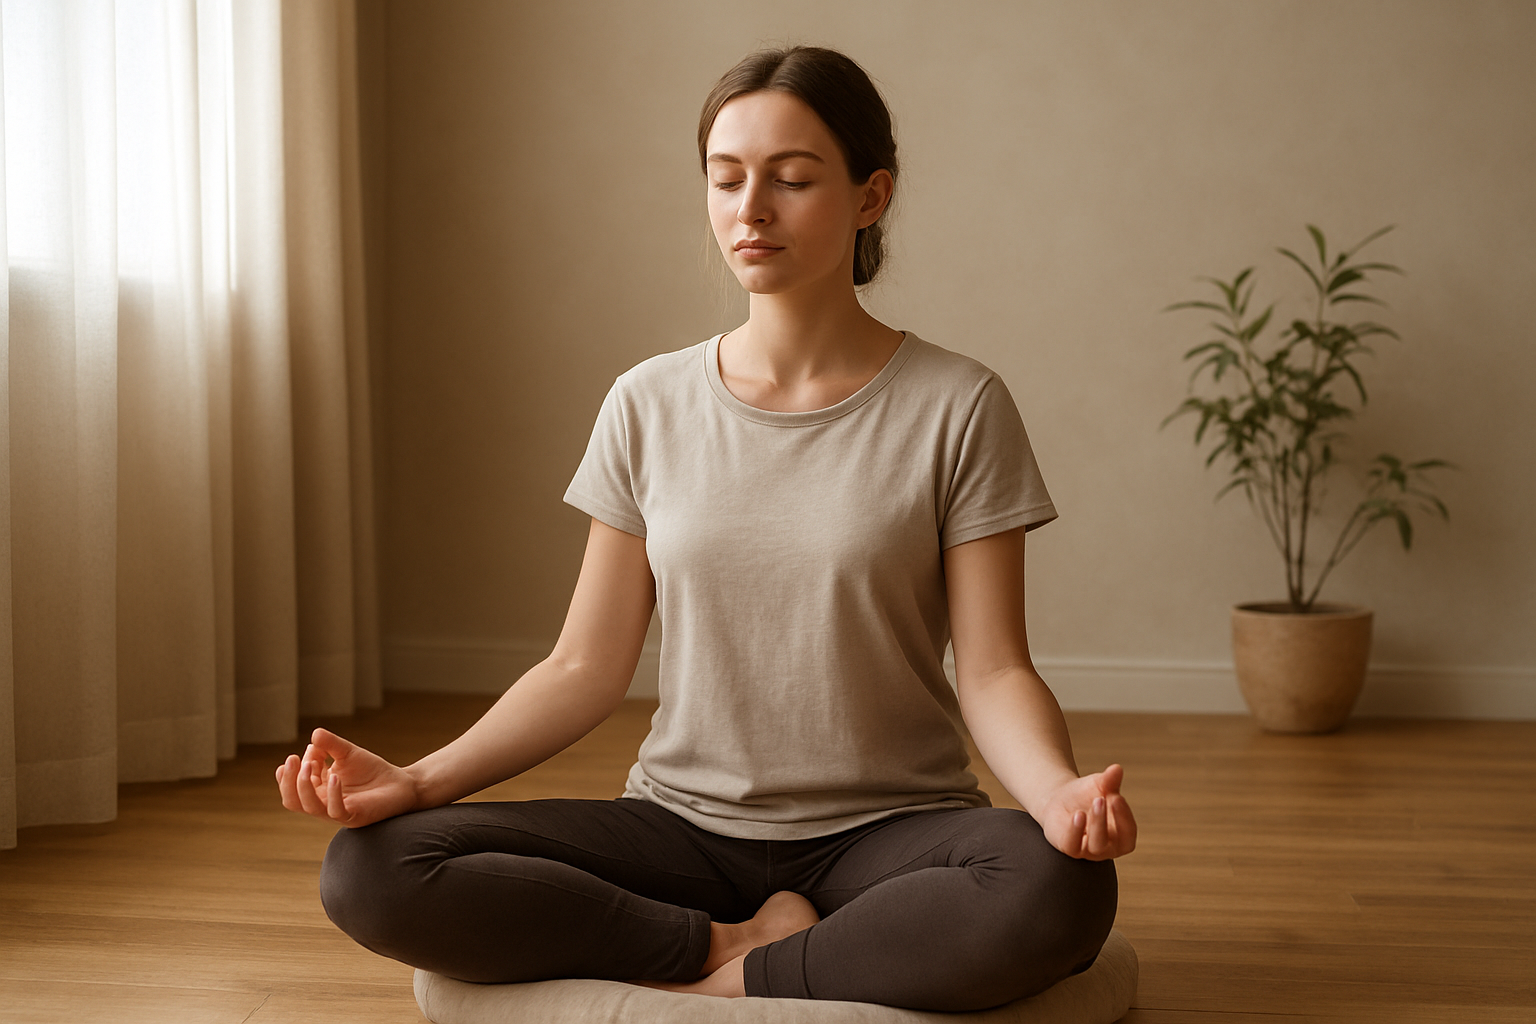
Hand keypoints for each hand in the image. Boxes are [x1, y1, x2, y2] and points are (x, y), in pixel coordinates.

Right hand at [275, 728, 418, 827]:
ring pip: (309, 807)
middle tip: (292, 758)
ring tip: (309, 764)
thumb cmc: (370, 770)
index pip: (292, 785)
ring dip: (304, 785)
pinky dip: (332, 794)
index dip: (287, 773)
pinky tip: (335, 776)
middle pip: (292, 800)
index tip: (294, 756)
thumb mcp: (347, 753)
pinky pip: (336, 810)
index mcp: (317, 789)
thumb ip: (330, 745)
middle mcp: (322, 803)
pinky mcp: (353, 817)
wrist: (400, 784)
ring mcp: (336, 812)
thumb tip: (314, 734)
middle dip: (288, 780)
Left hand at [1036, 763, 1136, 859]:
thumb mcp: (1099, 785)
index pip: (1129, 832)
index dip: (1125, 816)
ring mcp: (1088, 851)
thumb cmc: (1087, 796)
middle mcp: (1107, 848)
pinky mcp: (1069, 848)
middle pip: (1112, 841)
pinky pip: (1073, 845)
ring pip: (1095, 845)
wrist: (1061, 799)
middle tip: (1101, 798)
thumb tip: (1117, 769)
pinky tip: (1078, 815)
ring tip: (1093, 802)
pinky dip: (1076, 831)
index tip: (1117, 797)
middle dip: (1107, 819)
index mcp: (1121, 836)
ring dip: (1096, 824)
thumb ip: (1110, 780)